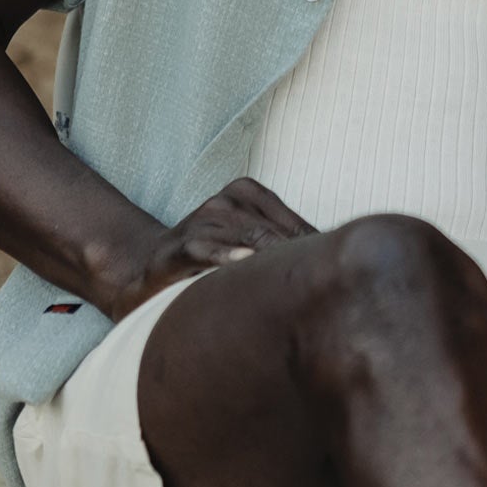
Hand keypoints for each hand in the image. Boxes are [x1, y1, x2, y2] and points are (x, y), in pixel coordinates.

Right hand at [105, 177, 317, 321]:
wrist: (148, 267)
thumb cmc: (211, 258)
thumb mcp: (248, 244)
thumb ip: (283, 246)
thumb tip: (336, 264)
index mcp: (247, 193)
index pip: (295, 225)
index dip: (317, 255)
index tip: (338, 282)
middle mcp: (227, 201)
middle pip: (277, 234)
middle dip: (300, 264)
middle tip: (325, 294)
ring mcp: (203, 220)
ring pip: (249, 239)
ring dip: (272, 263)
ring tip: (297, 286)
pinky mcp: (181, 244)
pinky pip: (208, 249)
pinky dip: (226, 257)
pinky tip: (244, 264)